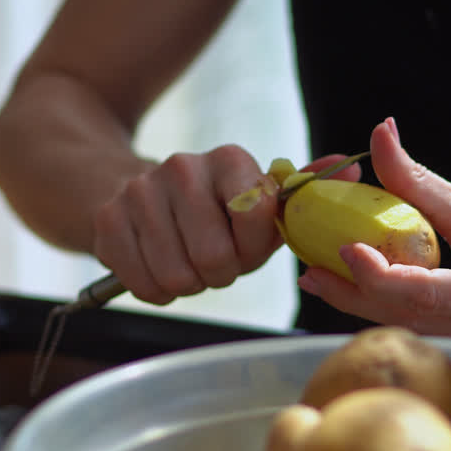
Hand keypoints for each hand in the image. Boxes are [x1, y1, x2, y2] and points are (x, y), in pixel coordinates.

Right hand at [91, 144, 281, 304]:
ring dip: (189, 283)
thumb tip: (342, 181)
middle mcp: (183, 167)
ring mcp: (139, 191)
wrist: (142, 194)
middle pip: (213, 255)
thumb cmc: (215, 214)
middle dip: (219, 273)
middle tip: (213, 262)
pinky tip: (158, 268)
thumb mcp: (257, 210)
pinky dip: (157, 291)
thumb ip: (295, 205)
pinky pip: (143, 285)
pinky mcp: (107, 219)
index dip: (252, 249)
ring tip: (186, 262)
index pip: (254, 215)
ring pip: (177, 276)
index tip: (244, 247)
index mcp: (229, 159)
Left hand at [297, 117, 450, 334]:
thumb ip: (424, 182)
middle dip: (350, 290)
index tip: (349, 248)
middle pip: (399, 313)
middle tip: (307, 265)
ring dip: (354, 295)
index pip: (426, 294)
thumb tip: (379, 134)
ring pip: (397, 318)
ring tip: (312, 269)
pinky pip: (404, 316)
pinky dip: (373, 296)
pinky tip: (341, 277)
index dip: (382, 275)